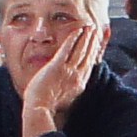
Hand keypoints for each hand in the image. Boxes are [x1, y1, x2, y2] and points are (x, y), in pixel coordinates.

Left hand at [15, 18, 103, 136]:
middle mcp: (77, 77)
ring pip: (81, 50)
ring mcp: (68, 71)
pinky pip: (67, 49)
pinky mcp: (57, 67)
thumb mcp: (65, 100)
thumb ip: (69, 90)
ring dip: (86, 37)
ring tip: (90, 27)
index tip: (97, 43)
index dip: (94, 52)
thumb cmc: (47, 108)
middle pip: (88, 55)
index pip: (90, 65)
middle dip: (93, 41)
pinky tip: (77, 30)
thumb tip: (69, 87)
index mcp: (79, 85)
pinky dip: (73, 38)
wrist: (40, 110)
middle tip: (96, 30)